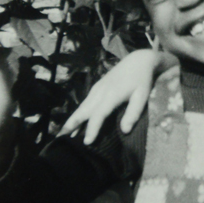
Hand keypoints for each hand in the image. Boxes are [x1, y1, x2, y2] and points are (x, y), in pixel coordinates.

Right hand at [59, 49, 177, 143]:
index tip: (86, 142)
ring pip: (82, 106)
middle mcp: (100, 92)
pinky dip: (79, 113)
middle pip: (83, 110)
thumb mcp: (142, 96)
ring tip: (63, 133)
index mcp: (111, 95)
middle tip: (61, 138)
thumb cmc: (142, 79)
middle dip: (72, 124)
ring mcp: (97, 89)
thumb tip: (125, 131)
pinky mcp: (97, 87)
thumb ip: (133, 113)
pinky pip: (85, 103)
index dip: (92, 128)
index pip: (99, 114)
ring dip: (73, 120)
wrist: (138, 60)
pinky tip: (76, 121)